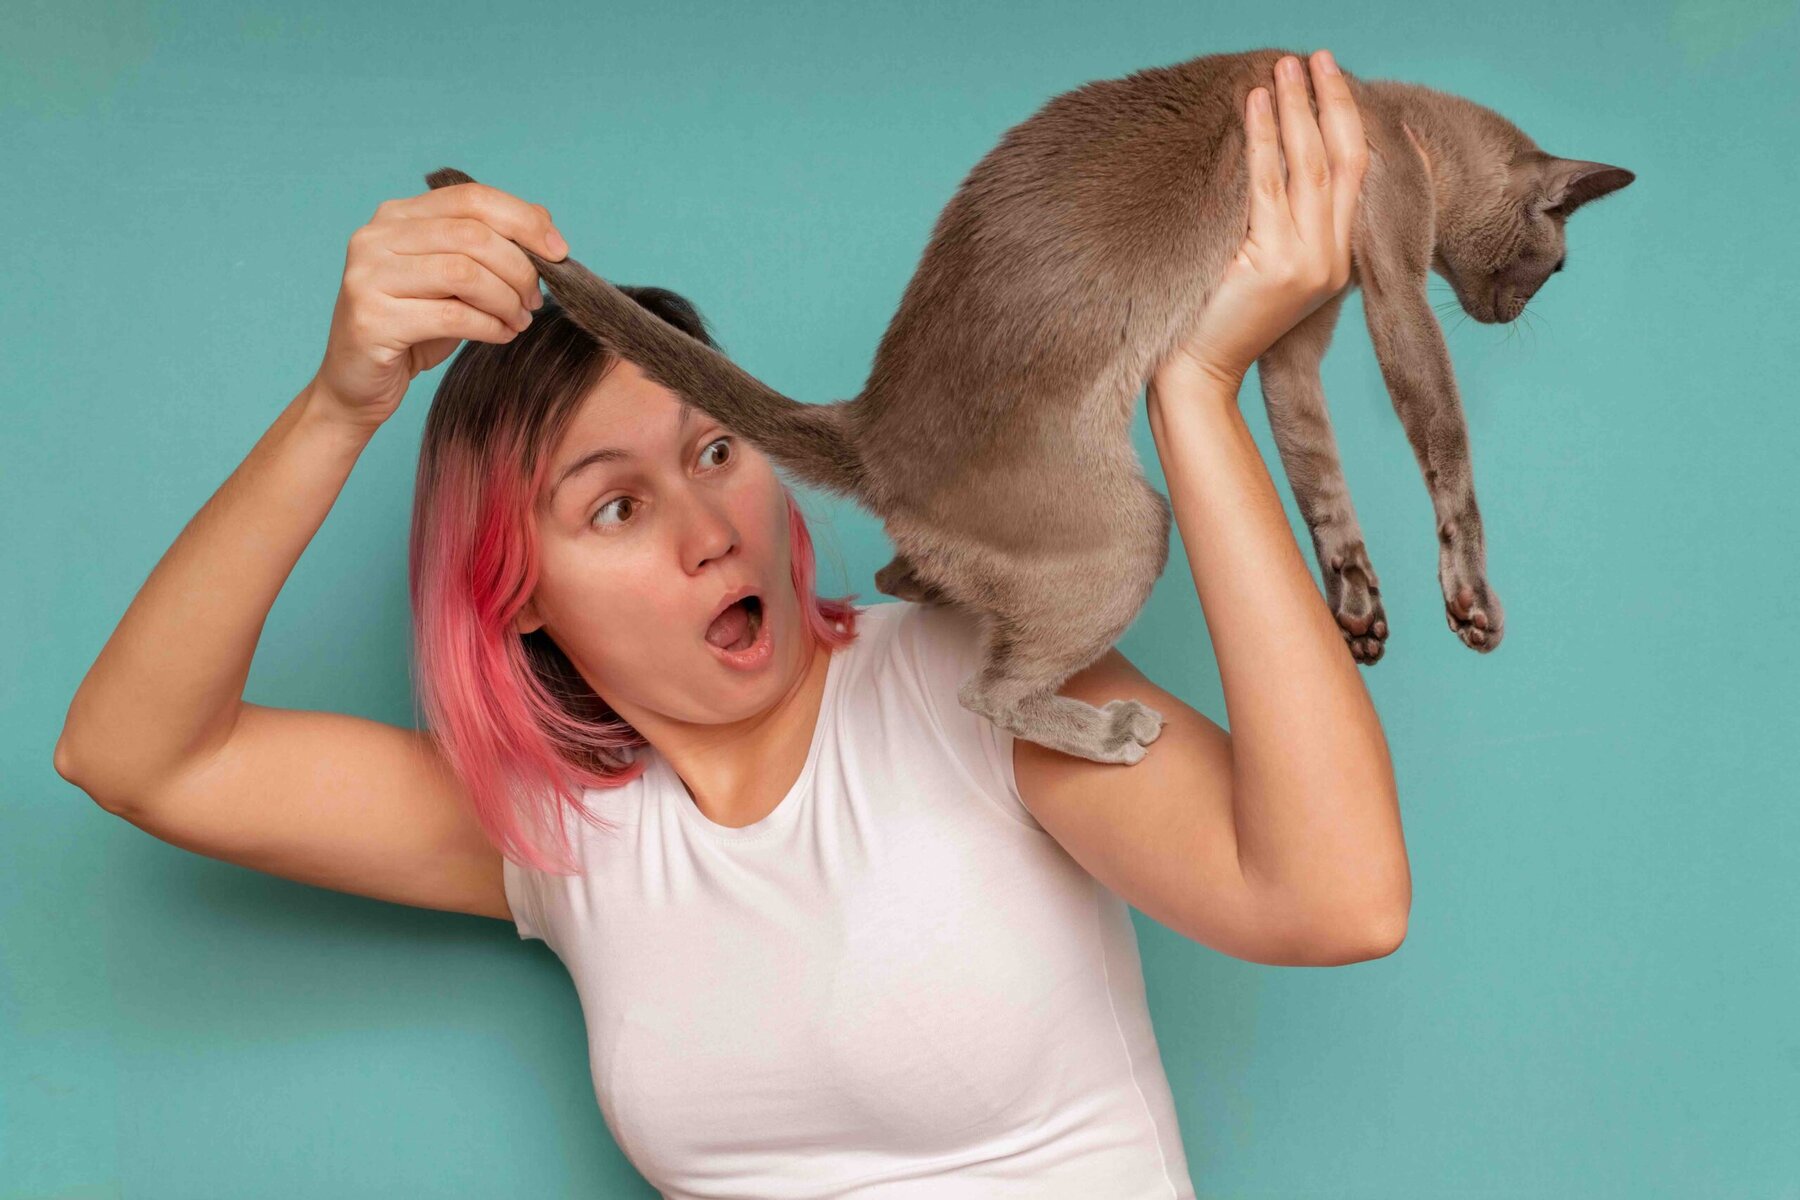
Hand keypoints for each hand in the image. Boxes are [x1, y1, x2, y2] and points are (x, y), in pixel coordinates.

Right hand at [305, 181, 568, 430]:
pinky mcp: (372, 318)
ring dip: (507, 300)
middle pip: (473, 235)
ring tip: (519, 320)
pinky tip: (501, 335)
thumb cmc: (414, 328)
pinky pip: (452, 316)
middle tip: (534, 300)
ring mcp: (369, 276)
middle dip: (520, 269)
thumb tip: (543, 221)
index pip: (471, 198)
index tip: (558, 252)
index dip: (523, 220)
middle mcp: (376, 237)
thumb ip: (487, 246)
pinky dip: (490, 326)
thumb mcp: (455, 281)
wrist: (358, 384)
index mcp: (397, 216)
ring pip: (465, 273)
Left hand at [1157, 49, 1368, 391]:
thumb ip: (1286, 225)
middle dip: (1328, 102)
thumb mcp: (1267, 268)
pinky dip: (1262, 141)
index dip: (1353, 123)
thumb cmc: (1219, 321)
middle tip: (1314, 57)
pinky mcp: (1276, 264)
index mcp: (1336, 261)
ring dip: (1295, 110)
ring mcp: (1307, 262)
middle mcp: (1330, 260)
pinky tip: (1254, 105)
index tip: (1340, 81)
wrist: (1198, 374)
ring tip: (1282, 67)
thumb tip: (1279, 159)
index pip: (1356, 175)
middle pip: (1340, 160)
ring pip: (1309, 166)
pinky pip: (1268, 186)